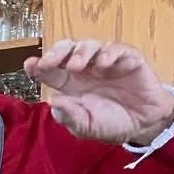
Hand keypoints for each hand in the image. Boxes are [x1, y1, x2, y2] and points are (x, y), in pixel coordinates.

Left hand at [24, 40, 173, 146]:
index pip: (50, 70)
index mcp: (69, 84)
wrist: (143, 125)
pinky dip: (110, 53)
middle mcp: (84, 69)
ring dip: (81, 52)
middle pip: (66, 50)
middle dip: (55, 52)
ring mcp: (106, 62)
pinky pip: (119, 49)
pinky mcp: (129, 60)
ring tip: (77, 66)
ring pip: (89, 45)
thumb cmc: (110, 124)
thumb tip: (52, 101)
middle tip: (48, 62)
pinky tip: (103, 63)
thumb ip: (70, 117)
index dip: (38, 65)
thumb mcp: (86, 127)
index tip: (30, 65)